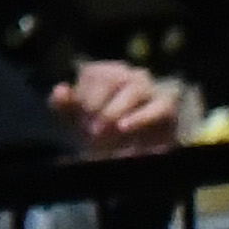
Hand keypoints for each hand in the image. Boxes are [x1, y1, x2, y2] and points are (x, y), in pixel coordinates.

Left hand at [50, 59, 181, 155]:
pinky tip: (123, 127)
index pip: (93, 74)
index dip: (84, 97)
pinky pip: (157, 108)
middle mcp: (130, 74)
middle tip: (91, 131)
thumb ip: (61, 104)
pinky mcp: (167, 107)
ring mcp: (151, 88)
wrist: (127, 156)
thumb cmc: (99, 133)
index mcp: (106, 72)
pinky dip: (139, 118)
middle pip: (111, 80)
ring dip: (114, 112)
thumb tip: (61, 90)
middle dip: (97, 106)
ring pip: (133, 90)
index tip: (80, 121)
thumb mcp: (73, 119)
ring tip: (103, 133)